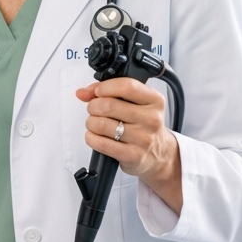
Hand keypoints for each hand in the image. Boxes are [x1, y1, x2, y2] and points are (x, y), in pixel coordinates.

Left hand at [75, 77, 181, 214]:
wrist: (159, 154)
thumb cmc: (143, 125)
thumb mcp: (136, 103)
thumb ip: (109, 92)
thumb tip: (82, 93)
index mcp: (154, 100)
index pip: (127, 86)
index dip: (105, 87)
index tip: (98, 92)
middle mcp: (151, 119)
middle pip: (109, 105)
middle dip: (93, 106)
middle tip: (94, 110)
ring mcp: (143, 138)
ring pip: (102, 124)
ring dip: (91, 123)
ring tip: (95, 124)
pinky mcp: (133, 155)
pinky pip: (101, 143)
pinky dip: (92, 138)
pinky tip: (96, 136)